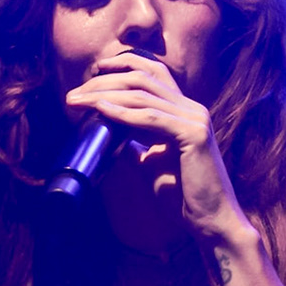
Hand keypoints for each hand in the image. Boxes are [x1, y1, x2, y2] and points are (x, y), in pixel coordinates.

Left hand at [63, 53, 252, 246]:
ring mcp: (195, 119)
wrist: (211, 222)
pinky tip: (100, 111)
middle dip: (104, 81)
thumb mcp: (153, 165)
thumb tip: (116, 139)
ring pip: (142, 95)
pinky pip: (151, 118)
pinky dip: (122, 113)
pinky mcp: (194, 135)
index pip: (155, 72)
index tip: (95, 69)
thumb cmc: (185, 197)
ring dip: (104, 96)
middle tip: (74, 94)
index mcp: (186, 111)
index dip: (125, 63)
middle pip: (143, 78)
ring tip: (77, 102)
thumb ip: (138, 146)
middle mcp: (193, 109)